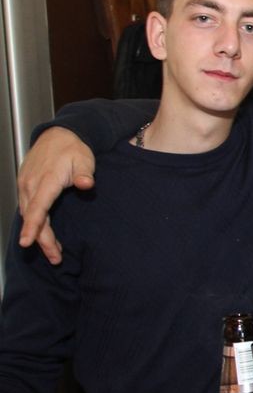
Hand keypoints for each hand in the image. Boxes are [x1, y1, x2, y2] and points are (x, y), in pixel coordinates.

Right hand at [17, 127, 95, 263]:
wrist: (58, 135)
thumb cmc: (73, 148)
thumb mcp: (84, 159)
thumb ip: (84, 173)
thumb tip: (86, 183)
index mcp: (46, 179)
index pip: (38, 207)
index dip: (33, 226)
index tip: (27, 242)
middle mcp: (31, 184)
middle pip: (33, 217)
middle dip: (41, 240)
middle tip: (56, 258)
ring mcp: (26, 186)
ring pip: (29, 216)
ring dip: (39, 235)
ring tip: (54, 253)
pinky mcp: (26, 187)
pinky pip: (29, 210)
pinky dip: (36, 224)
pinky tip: (45, 235)